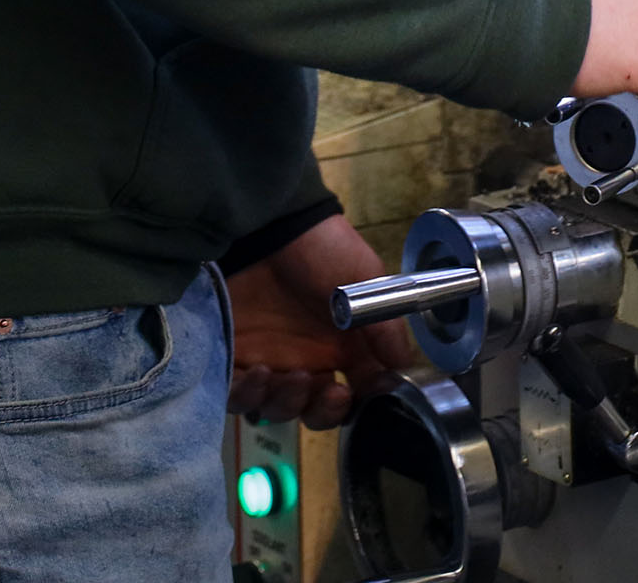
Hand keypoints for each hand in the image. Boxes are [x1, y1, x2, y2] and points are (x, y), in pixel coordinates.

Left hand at [225, 212, 413, 428]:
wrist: (271, 225)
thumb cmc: (324, 251)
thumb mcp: (366, 282)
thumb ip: (385, 326)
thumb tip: (403, 368)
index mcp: (344, 348)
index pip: (357, 394)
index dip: (361, 406)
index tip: (362, 396)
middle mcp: (308, 361)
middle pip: (313, 412)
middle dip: (322, 412)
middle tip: (327, 391)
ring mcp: (270, 361)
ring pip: (276, 409)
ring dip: (286, 403)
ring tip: (289, 376)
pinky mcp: (234, 356)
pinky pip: (238, 395)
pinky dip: (249, 394)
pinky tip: (259, 372)